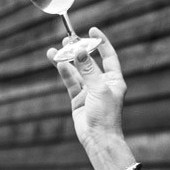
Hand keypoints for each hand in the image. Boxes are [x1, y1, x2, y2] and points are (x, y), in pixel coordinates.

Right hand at [47, 28, 133, 169]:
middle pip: (89, 62)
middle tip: (68, 39)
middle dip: (79, 50)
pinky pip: (70, 82)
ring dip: (67, 61)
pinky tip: (57, 62)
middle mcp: (102, 83)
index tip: (92, 29)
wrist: (98, 139)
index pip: (108, 56)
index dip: (101, 42)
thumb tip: (79, 51)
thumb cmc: (105, 115)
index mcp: (114, 80)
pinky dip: (64, 72)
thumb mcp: (98, 88)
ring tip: (56, 49)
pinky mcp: (78, 99)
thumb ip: (88, 69)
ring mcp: (89, 91)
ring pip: (77, 71)